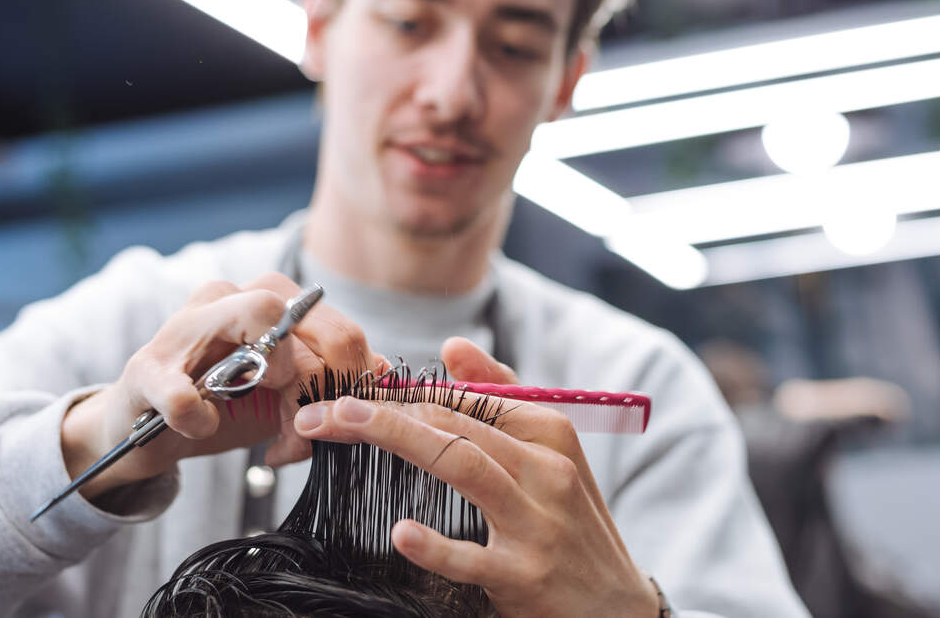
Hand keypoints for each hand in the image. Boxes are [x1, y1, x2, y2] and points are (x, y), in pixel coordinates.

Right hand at [61, 273, 385, 498]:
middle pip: (307, 321)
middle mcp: (232, 295)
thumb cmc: (225, 405)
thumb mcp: (288, 396)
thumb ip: (330, 381)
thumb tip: (383, 371)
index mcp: (270, 299)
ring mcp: (186, 326)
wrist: (148, 430)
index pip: (339, 330)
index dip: (351, 384)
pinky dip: (202, 420)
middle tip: (308, 429)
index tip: (342, 425)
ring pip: (259, 327)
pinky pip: (188, 393)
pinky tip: (204, 430)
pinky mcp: (147, 369)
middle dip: (320, 386)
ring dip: (276, 387)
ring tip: (268, 425)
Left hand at [293, 337, 658, 617]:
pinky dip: (436, 546)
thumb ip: (502, 397)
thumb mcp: (550, 453)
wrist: (617, 607)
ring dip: (397, 439)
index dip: (400, 390)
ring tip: (341, 427)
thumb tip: (452, 346)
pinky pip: (473, 558)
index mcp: (549, 431)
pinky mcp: (526, 576)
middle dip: (381, 410)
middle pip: (455, 423)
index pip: (465, 398)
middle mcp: (547, 468)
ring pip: (463, 466)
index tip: (347, 392)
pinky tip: (401, 533)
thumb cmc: (571, 522)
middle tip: (323, 408)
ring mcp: (538, 522)